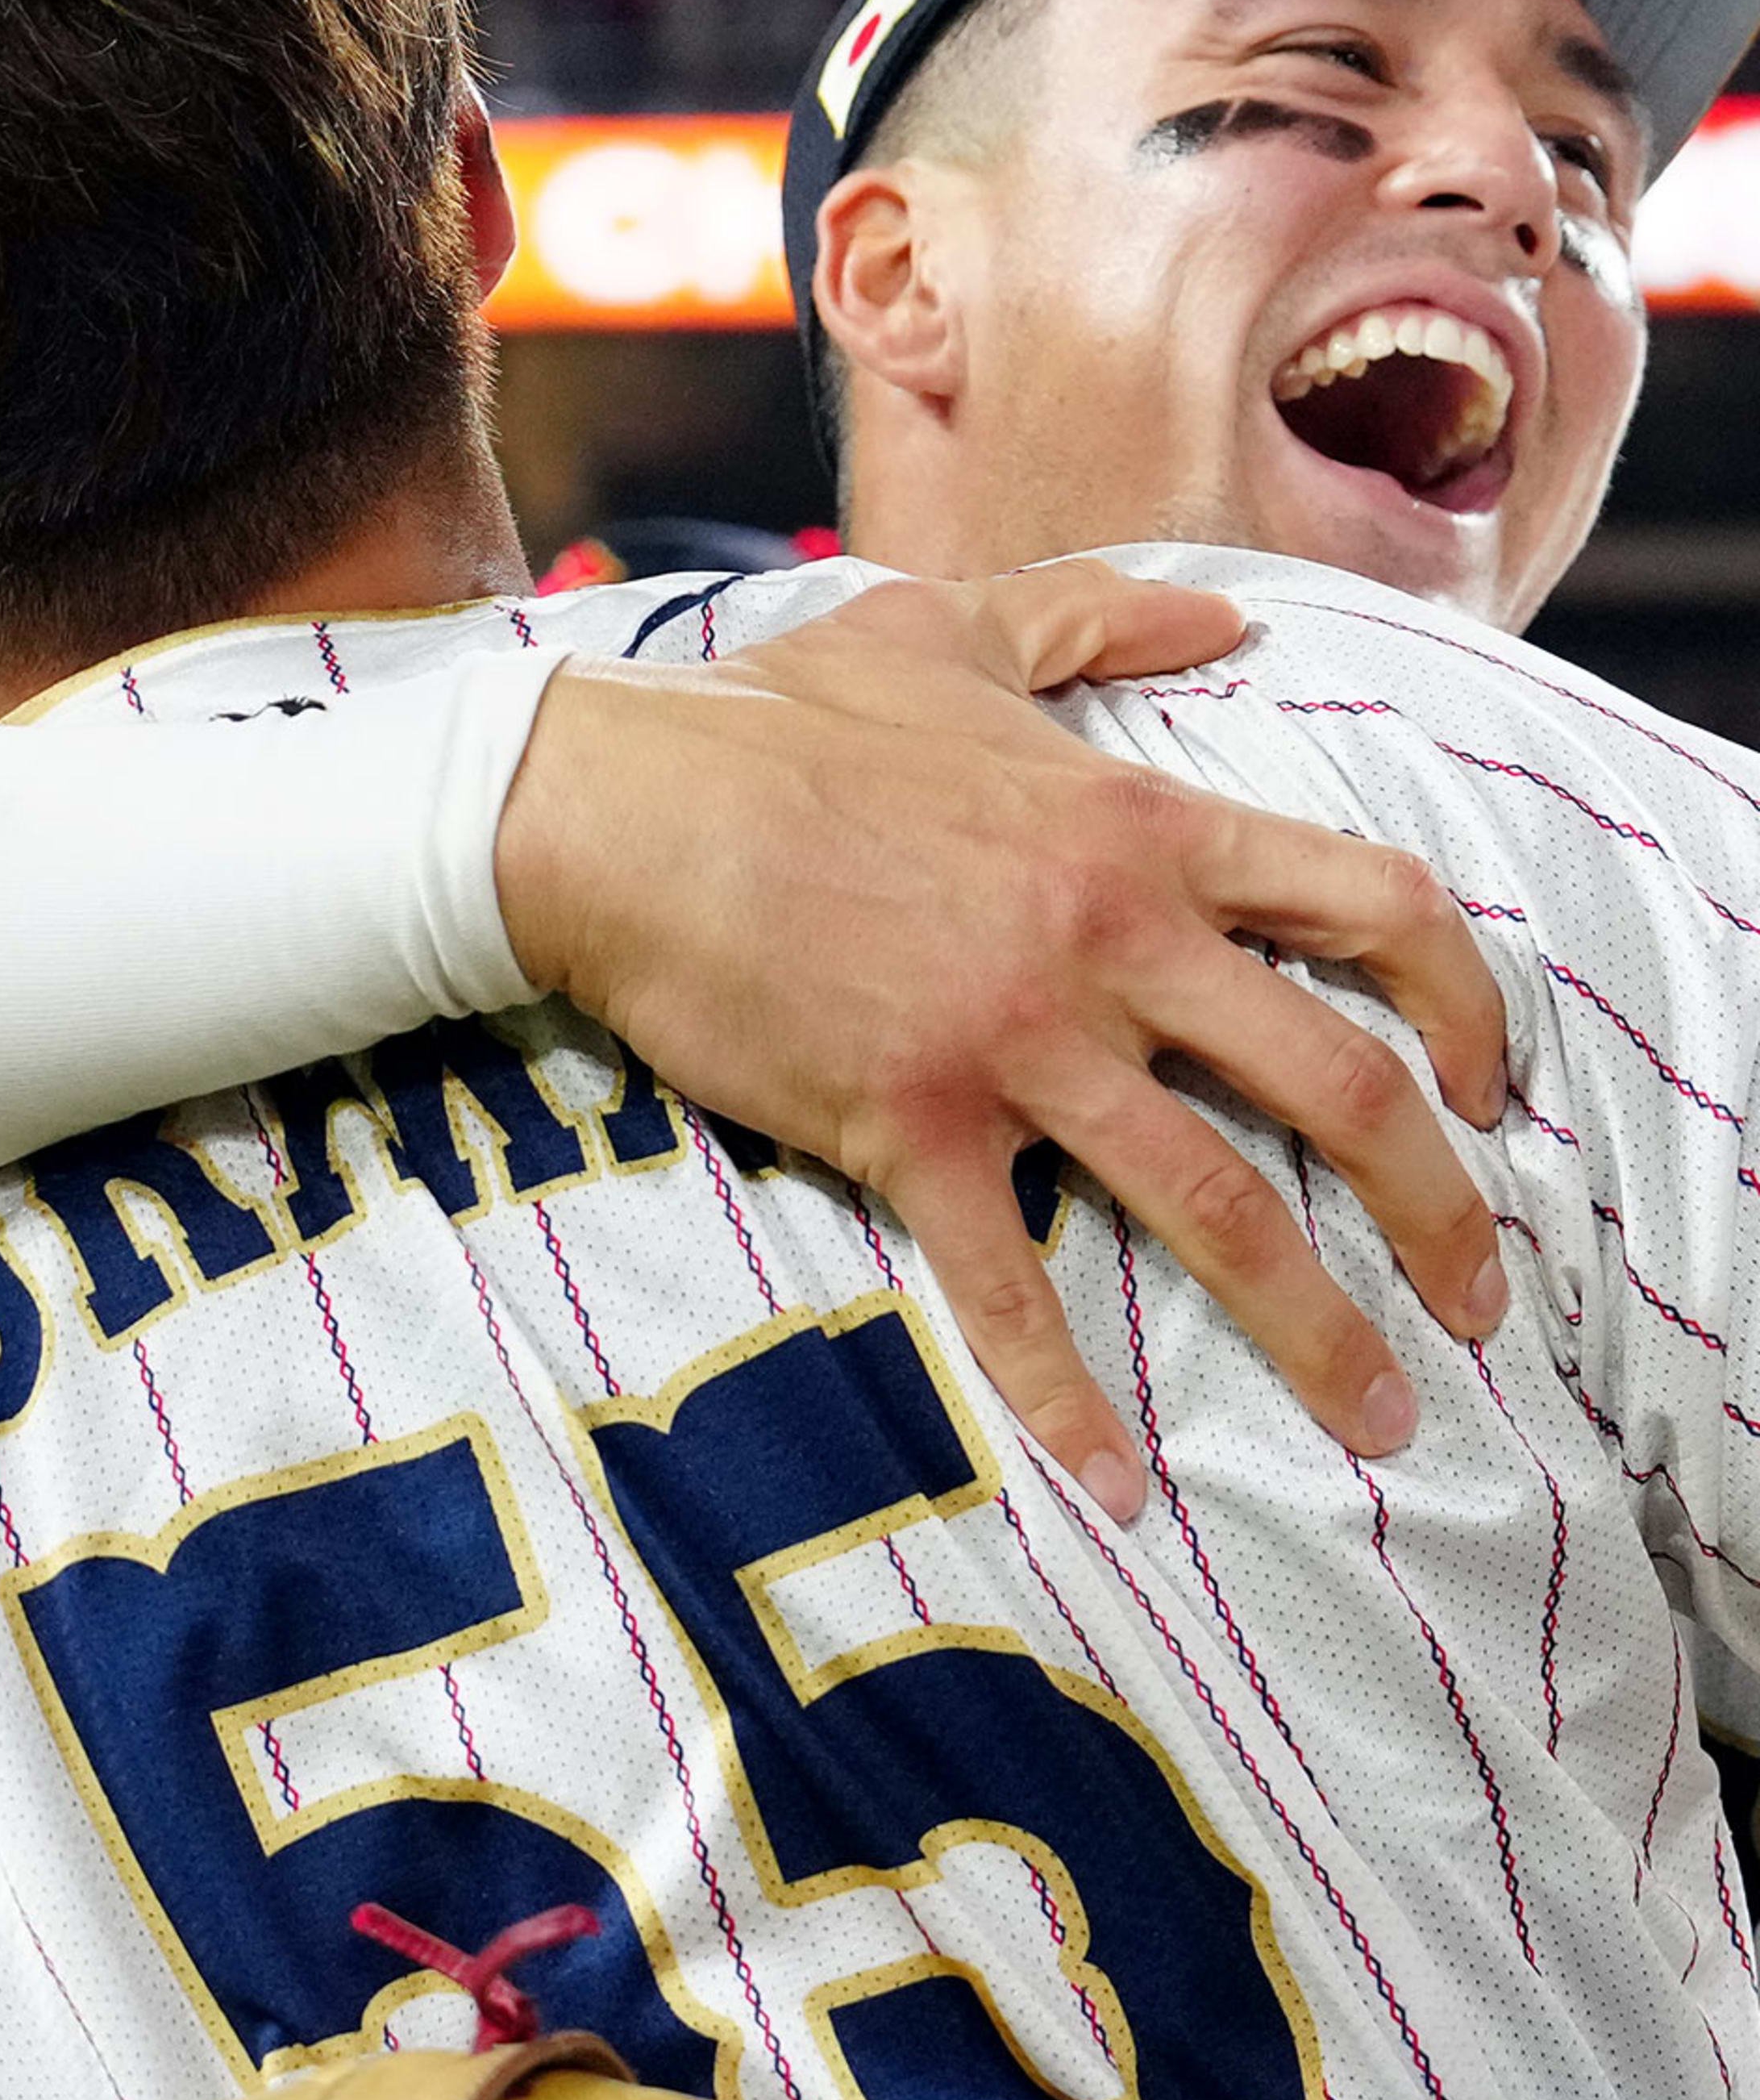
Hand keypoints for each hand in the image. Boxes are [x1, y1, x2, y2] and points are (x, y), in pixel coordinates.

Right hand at [495, 561, 1508, 1517]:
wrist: (611, 802)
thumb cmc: (774, 716)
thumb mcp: (952, 629)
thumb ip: (1100, 619)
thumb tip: (1220, 609)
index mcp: (1144, 825)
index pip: (1376, 905)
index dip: (1466, 1003)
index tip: (1487, 1087)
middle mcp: (1113, 939)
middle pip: (1340, 1085)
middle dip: (1440, 1210)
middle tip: (1483, 1304)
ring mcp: (1016, 1041)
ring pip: (1215, 1207)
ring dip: (1314, 1332)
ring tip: (1376, 1423)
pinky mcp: (910, 1127)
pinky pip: (1010, 1288)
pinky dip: (1067, 1402)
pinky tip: (1115, 1490)